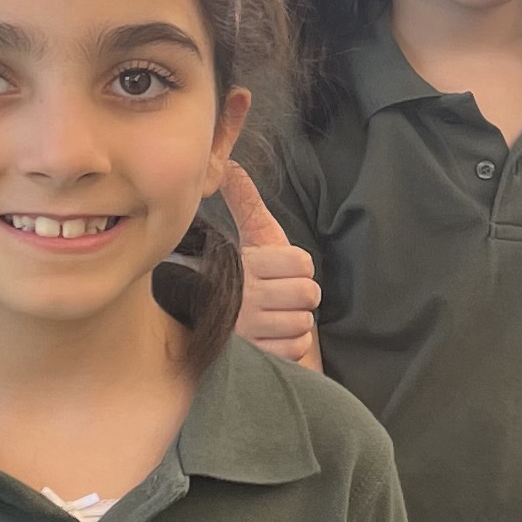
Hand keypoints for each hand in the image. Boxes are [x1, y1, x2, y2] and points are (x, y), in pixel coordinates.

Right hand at [225, 165, 321, 371]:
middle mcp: (245, 297)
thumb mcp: (248, 236)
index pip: (303, 263)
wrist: (212, 323)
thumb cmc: (246, 273)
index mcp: (246, 264)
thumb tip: (231, 165)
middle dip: (299, 294)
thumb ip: (244, 201)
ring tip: (273, 315)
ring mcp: (249, 330)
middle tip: (279, 295)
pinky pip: (295, 346)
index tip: (279, 270)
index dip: (298, 267)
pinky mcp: (255, 356)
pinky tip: (272, 337)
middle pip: (308, 293)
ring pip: (303, 322)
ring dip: (294, 320)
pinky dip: (289, 344)